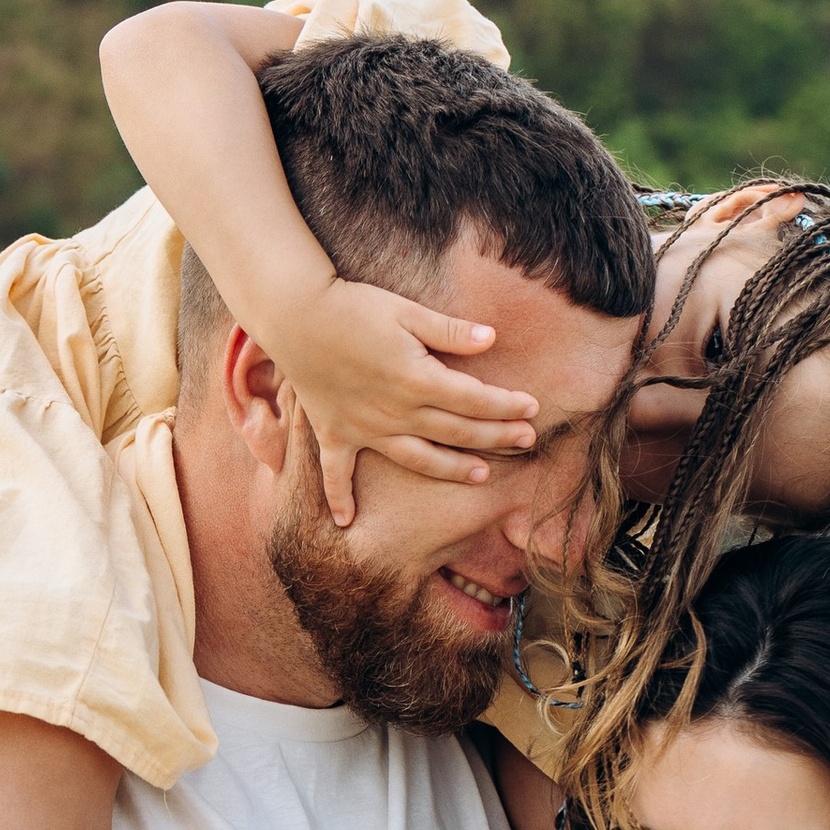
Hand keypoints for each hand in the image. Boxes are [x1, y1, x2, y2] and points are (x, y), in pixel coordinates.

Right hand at [269, 274, 539, 525]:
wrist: (296, 315)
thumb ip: (449, 331)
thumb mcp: (406, 311)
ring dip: (451, 469)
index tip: (533, 409)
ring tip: (481, 475)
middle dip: (496, 437)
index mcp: (417, 379)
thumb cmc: (353, 307)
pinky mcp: (336, 432)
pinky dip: (339, 498)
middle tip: (528, 441)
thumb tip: (491, 339)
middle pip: (456, 431)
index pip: (474, 399)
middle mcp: (396, 413)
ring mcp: (366, 428)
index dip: (506, 405)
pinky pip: (337, 473)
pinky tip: (345, 522)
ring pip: (417, 458)